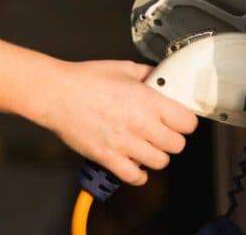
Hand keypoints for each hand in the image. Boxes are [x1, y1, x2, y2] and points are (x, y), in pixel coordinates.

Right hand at [36, 60, 198, 185]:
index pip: (187, 122)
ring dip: (156, 156)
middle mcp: (141, 124)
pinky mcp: (109, 158)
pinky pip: (135, 177)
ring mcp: (125, 144)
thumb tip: (159, 77)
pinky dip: (138, 174)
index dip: (185, 121)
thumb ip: (146, 74)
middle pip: (177, 145)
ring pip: (160, 162)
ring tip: (147, 147)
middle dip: (172, 139)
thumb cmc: (86, 79)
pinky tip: (135, 164)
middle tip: (163, 133)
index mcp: (148, 101)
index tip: (180, 120)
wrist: (57, 94)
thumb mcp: (122, 68)